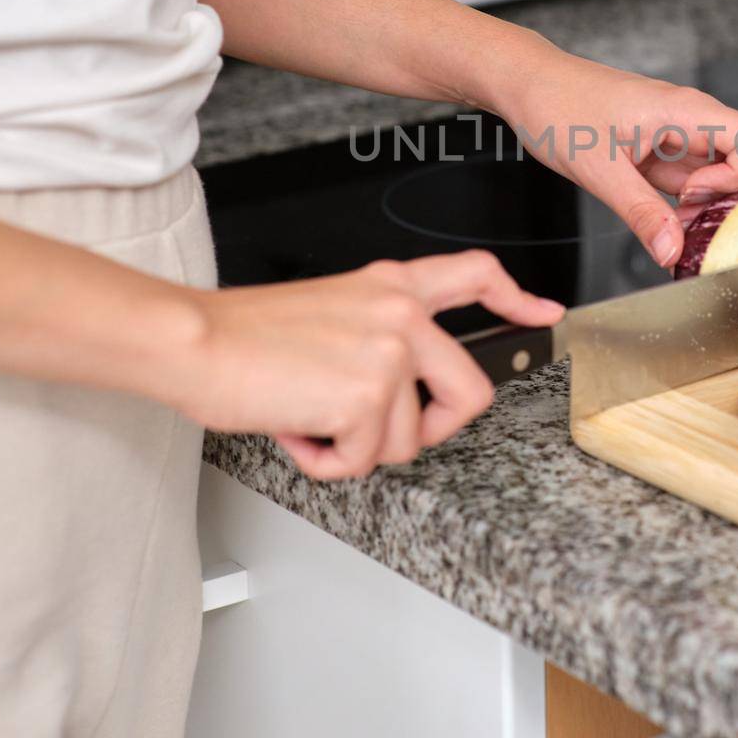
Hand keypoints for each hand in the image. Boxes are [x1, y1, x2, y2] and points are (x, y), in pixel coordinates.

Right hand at [179, 252, 563, 478]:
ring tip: (308, 413)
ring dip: (354, 447)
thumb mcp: (329, 313)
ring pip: (408, 439)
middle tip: (374, 430)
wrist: (193, 341)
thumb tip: (400, 391)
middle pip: (470, 392)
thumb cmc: (243, 337)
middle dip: (431, 429)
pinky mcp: (367, 394)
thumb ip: (377, 335)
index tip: (544, 313)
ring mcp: (389, 351)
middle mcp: (400, 311)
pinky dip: (325, 462)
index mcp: (391, 285)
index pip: (475, 275)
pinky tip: (296, 427)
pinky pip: (363, 462)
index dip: (516, 298)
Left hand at [492, 49, 737, 268]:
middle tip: (697, 213)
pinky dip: (694, 203)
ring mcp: (684, 134)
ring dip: (716, 203)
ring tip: (676, 219)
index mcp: (687, 111)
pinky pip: (702, 179)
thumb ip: (641, 213)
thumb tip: (673, 251)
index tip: (694, 197)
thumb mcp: (598, 169)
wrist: (530, 84)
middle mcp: (694, 118)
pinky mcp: (668, 149)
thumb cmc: (558, 104)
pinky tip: (668, 218)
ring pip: (733, 171)